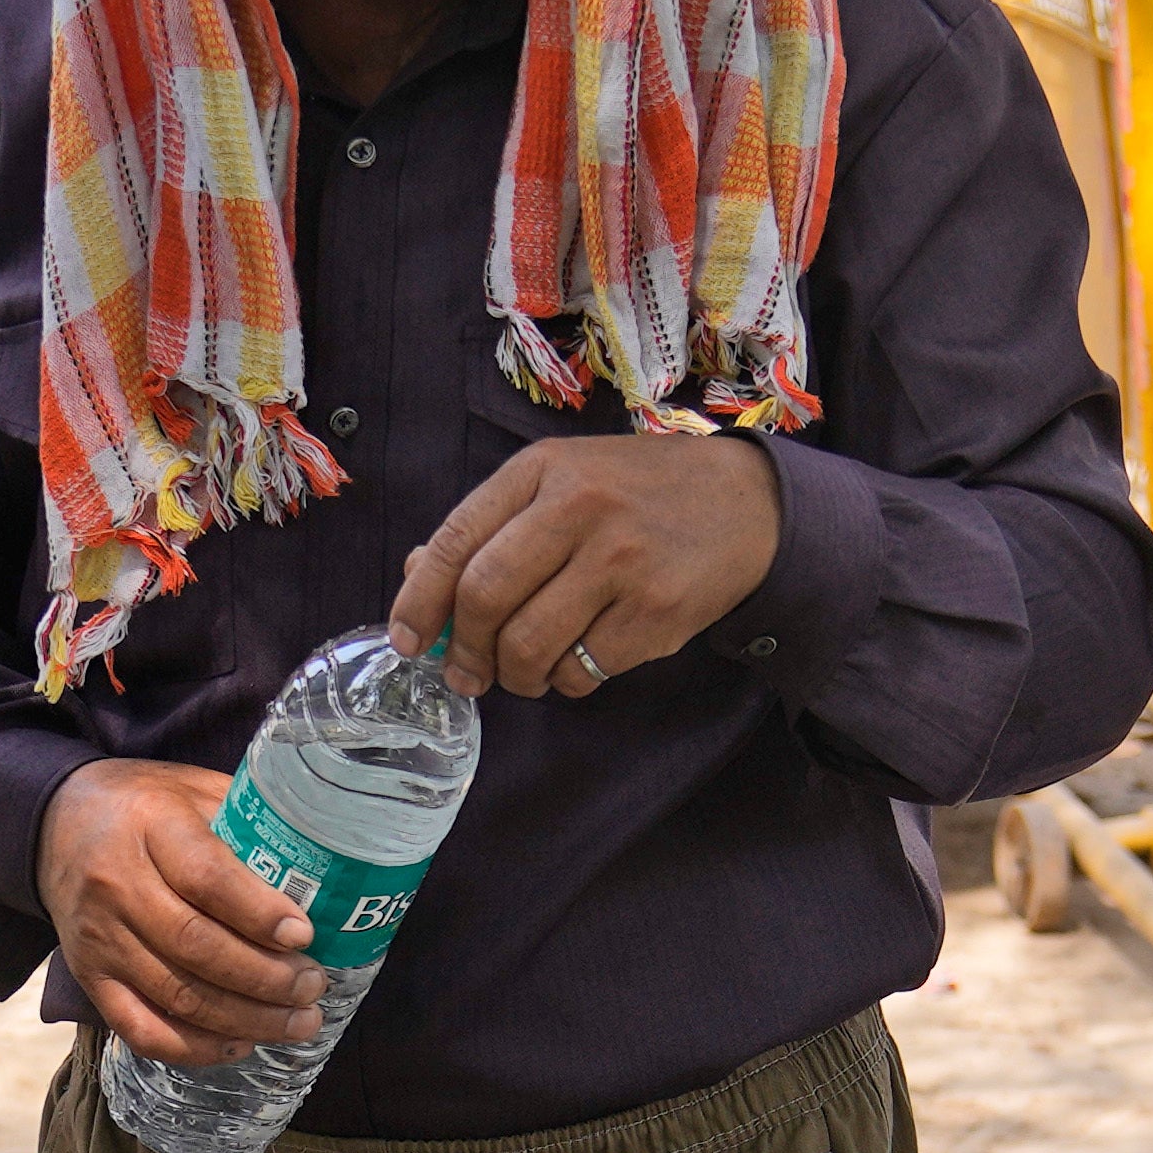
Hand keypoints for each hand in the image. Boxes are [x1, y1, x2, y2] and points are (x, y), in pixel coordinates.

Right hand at [40, 754, 325, 1060]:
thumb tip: (323, 866)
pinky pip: (141, 1028)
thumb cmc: (144, 805)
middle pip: (195, 946)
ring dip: (245, 1019)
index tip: (305, 935)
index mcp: (150, 825)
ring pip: (177, 995)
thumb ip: (247, 821)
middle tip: (314, 987)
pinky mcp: (90, 977)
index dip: (258, 913)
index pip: (205, 877)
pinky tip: (240, 1044)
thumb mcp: (194, 788)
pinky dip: (194, 1048)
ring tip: (297, 1022)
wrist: (55, 823)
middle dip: (266, 978)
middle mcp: (116, 884)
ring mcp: (100, 937)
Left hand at [388, 434, 786, 706]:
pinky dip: (565, 681)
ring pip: (530, 646)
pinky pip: (582, 670)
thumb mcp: (560, 482)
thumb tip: (414, 576)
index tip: (408, 639)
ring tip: (523, 673)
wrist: (745, 502)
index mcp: (542, 471)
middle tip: (466, 673)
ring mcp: (621, 561)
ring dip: (514, 676)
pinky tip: (576, 661)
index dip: (419, 600)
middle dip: (465, 650)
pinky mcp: (656, 612)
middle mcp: (580, 509)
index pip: (456, 541)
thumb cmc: (636, 494)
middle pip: (485, 599)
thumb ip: (491, 526)